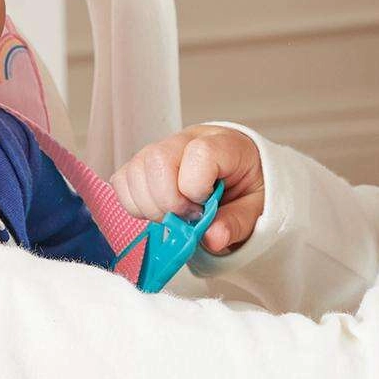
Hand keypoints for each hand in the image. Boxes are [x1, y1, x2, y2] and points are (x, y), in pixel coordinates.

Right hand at [112, 124, 264, 253]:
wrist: (239, 172)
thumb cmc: (247, 185)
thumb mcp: (256, 207)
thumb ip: (236, 223)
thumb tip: (212, 238)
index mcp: (223, 144)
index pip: (199, 154)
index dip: (196, 187)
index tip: (204, 207)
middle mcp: (187, 140)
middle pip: (157, 160)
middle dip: (168, 201)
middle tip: (186, 217)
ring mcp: (160, 149)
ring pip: (134, 171)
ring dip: (150, 206)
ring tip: (173, 215)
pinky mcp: (142, 163)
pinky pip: (122, 181)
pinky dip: (134, 204)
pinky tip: (158, 210)